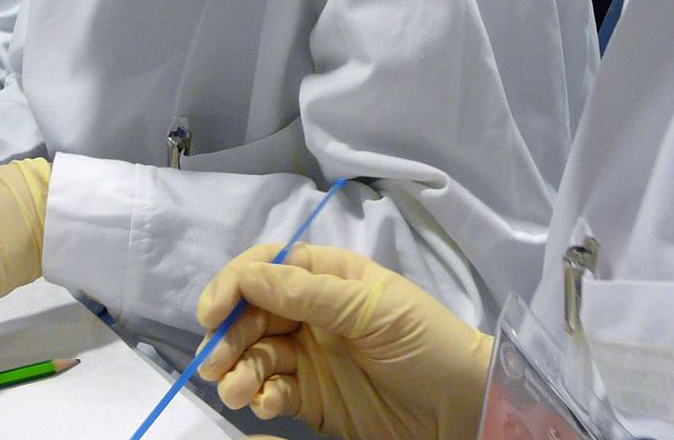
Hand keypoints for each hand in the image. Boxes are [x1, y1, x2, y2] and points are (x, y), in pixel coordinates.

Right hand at [196, 244, 492, 439]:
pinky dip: (260, 397)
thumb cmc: (425, 341)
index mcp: (330, 277)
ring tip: (236, 392)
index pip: (269, 267)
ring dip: (238, 371)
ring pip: (255, 355)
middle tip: (215, 364)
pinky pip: (271, 391)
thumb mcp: (372, 309)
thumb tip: (250, 276)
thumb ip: (310, 294)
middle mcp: (313, 312)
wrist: (460, 405)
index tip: (213, 311)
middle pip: (253, 314)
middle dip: (229, 336)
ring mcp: (309, 356)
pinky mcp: (310, 397)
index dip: (237, 284)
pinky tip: (266, 405)